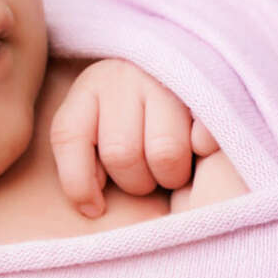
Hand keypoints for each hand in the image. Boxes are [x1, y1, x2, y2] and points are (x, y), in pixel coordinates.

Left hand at [48, 58, 216, 216]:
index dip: (79, 183)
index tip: (94, 208)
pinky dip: (204, 148)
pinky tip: (201, 149)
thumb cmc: (135, 118)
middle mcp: (126, 76)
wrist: (183, 69)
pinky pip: (205, 137)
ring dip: (172, 175)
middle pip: (121, 153)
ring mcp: (168, 80)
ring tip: (175, 169)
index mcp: (90, 88)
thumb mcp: (96, 128)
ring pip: (164, 153)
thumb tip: (93, 208)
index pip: (69, 136)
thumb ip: (85, 161)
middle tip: (149, 178)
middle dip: (136, 182)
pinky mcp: (208, 89)